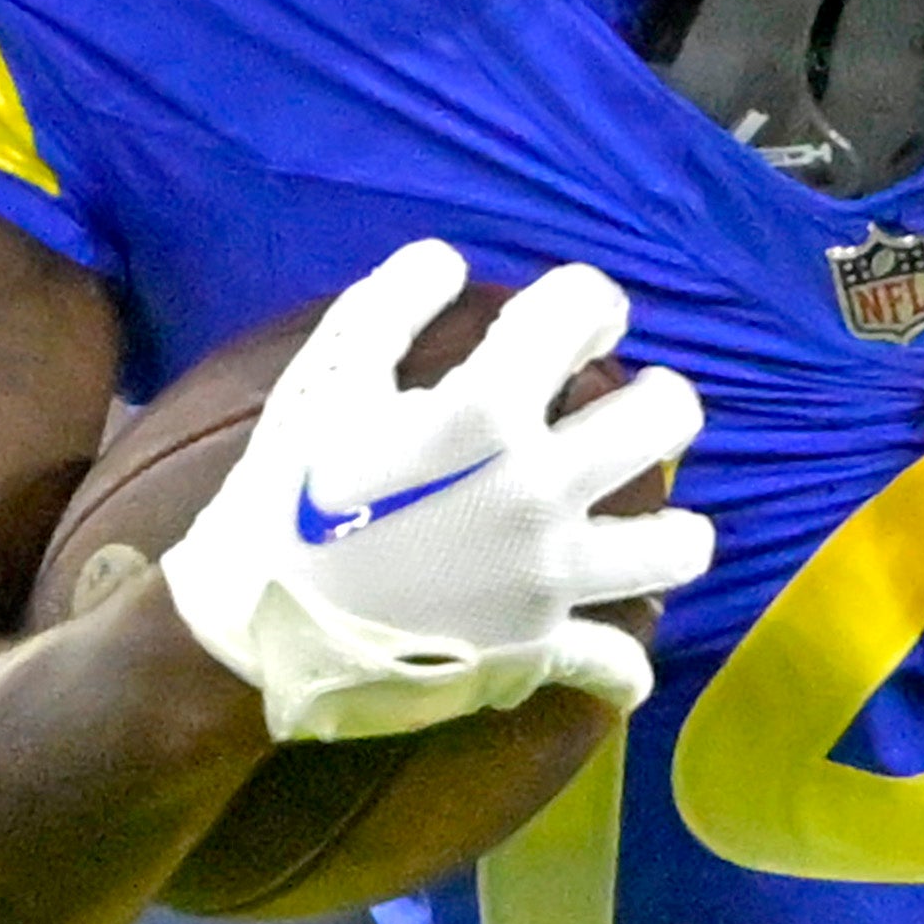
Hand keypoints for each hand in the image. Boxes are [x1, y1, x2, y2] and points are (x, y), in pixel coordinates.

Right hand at [159, 241, 712, 744]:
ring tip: (650, 521)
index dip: (584, 300)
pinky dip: (623, 662)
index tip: (575, 315)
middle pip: (667, 417)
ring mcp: (546, 578)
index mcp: (485, 414)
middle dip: (659, 399)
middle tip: (629, 407)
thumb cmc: (281, 501)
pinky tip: (617, 650)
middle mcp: (537, 492)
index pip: (582, 311)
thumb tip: (446, 259)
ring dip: (676, 530)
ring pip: (678, 547)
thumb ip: (386, 306)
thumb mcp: (320, 384)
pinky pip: (617, 665)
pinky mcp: (537, 651)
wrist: (245, 638)